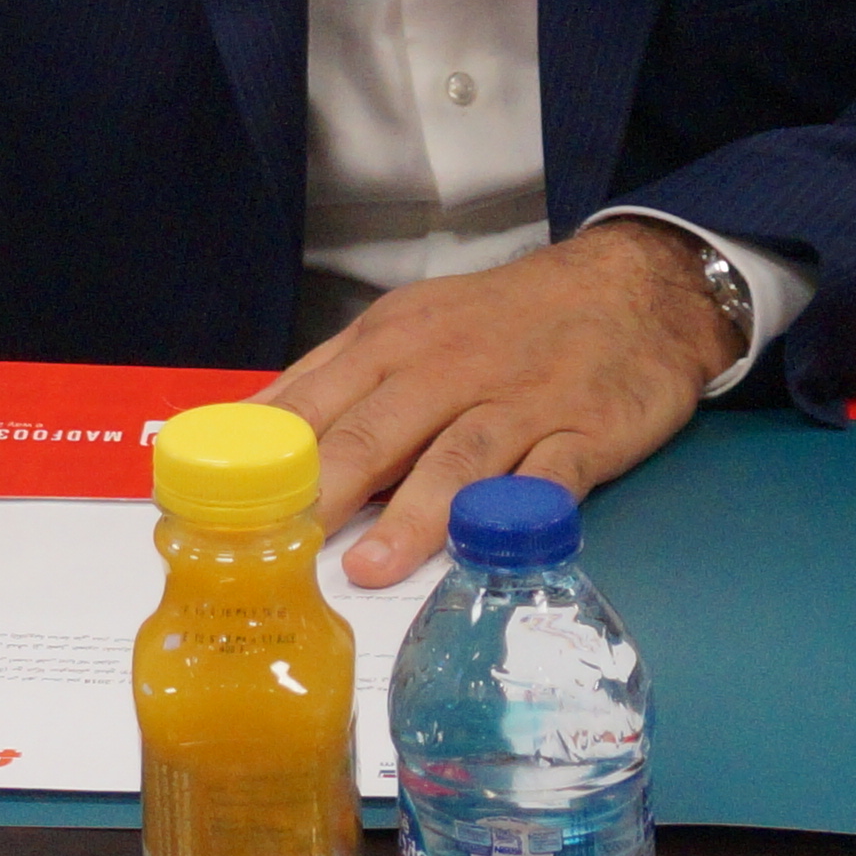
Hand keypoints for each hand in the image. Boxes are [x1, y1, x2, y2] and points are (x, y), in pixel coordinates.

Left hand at [263, 219, 734, 583]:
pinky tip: (486, 549)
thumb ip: (332, 379)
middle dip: (323, 493)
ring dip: (412, 516)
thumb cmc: (500, 320)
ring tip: (370, 568)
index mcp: (392, 343)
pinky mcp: (583, 432)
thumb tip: (248, 429)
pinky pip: (546, 479)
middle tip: (281, 549)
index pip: (314, 402)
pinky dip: (516, 513)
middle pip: (374, 433)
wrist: (629, 287)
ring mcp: (517, 403)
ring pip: (455, 459)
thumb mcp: (406, 326)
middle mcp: (447, 370)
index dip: (268, 458)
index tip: (226, 506)